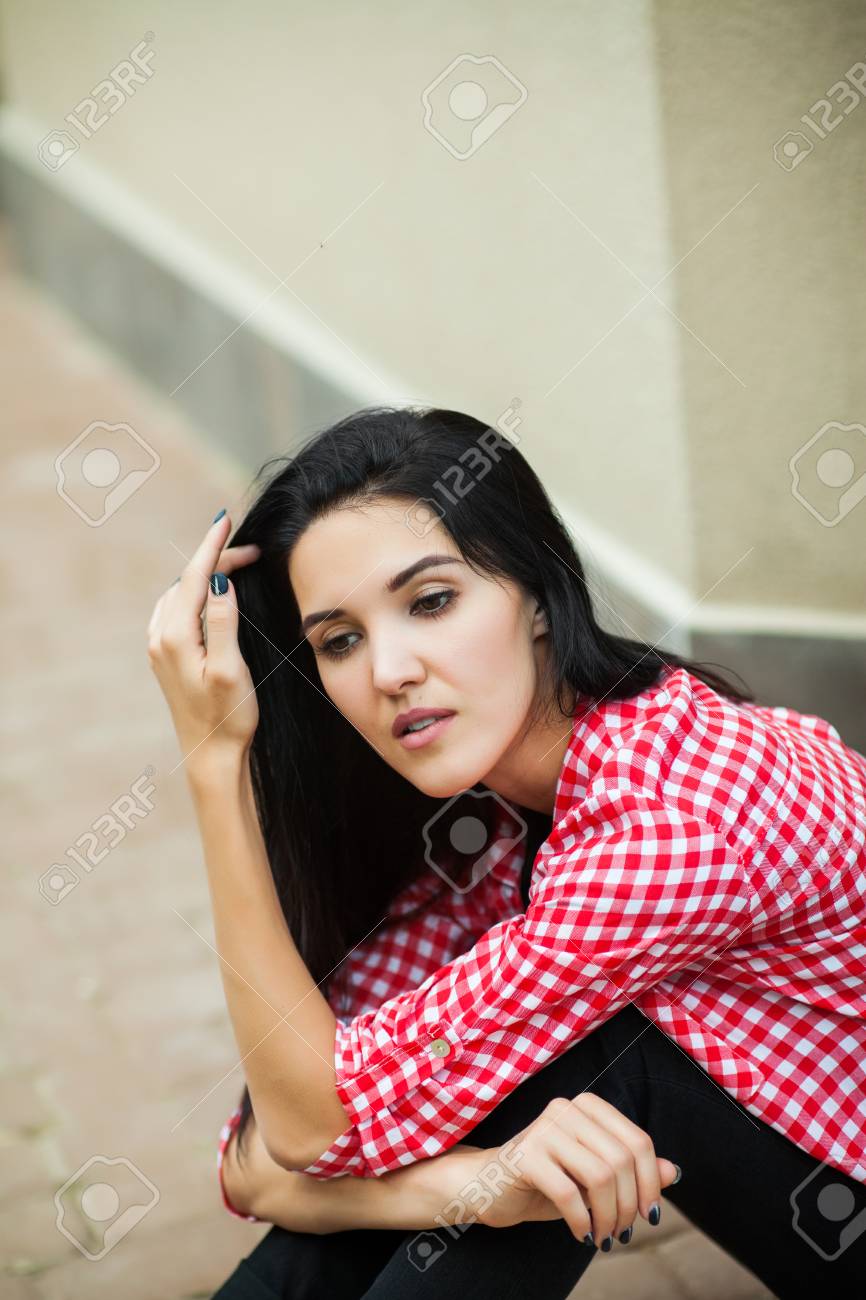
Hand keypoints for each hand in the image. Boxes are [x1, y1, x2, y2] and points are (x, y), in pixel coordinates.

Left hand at [147, 511, 261, 773]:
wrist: (210, 755)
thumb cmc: (227, 717)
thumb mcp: (231, 668)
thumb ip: (223, 622)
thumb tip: (220, 581)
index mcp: (176, 637)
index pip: (195, 577)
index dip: (213, 547)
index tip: (226, 520)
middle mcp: (161, 638)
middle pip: (188, 582)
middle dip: (216, 560)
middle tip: (252, 552)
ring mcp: (160, 648)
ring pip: (180, 594)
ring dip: (205, 575)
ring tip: (235, 565)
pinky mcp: (166, 658)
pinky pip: (175, 610)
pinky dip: (194, 592)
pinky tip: (208, 594)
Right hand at [460, 1093, 679, 1246]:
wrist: (491, 1187)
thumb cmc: (548, 1182)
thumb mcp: (594, 1179)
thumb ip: (632, 1172)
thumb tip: (672, 1172)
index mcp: (588, 1107)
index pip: (638, 1141)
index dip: (650, 1183)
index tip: (648, 1214)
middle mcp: (568, 1108)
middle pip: (622, 1160)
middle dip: (629, 1205)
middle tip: (622, 1233)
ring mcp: (545, 1128)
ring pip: (600, 1176)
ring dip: (608, 1217)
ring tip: (604, 1236)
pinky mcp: (526, 1155)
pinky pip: (569, 1193)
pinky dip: (581, 1221)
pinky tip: (580, 1233)